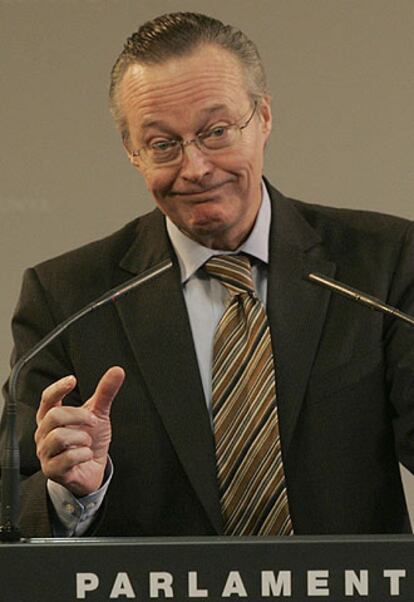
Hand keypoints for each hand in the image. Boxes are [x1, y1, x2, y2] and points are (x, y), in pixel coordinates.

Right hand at [35, 366, 124, 496]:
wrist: (92, 469)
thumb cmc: (90, 440)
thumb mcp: (99, 414)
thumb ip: (105, 393)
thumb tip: (117, 371)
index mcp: (51, 417)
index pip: (47, 398)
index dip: (58, 388)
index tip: (73, 379)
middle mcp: (44, 434)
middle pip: (54, 416)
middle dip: (79, 416)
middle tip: (94, 421)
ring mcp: (46, 452)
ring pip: (58, 437)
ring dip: (82, 437)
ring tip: (87, 441)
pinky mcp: (52, 470)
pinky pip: (66, 458)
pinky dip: (84, 454)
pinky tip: (87, 454)